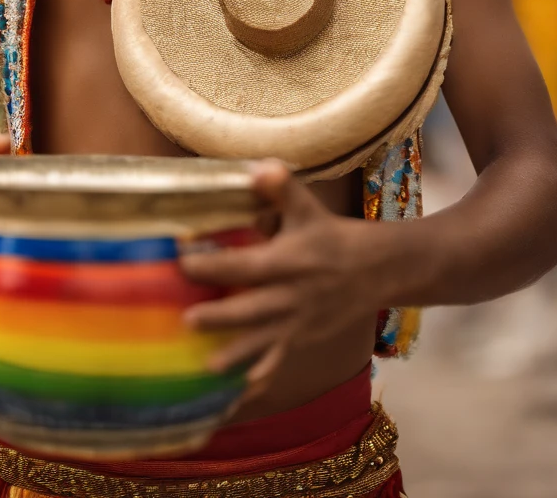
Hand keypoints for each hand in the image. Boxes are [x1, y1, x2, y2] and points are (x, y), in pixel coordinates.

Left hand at [180, 161, 386, 402]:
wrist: (375, 269)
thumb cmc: (332, 236)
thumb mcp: (307, 207)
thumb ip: (281, 187)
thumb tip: (259, 167)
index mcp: (286, 260)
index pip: (243, 265)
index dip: (212, 264)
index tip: (181, 261)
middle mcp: (290, 294)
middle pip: (249, 308)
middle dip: (219, 315)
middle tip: (186, 320)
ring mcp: (297, 321)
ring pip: (261, 340)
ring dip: (235, 353)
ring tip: (209, 366)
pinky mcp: (302, 338)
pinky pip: (280, 359)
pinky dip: (262, 374)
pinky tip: (243, 389)